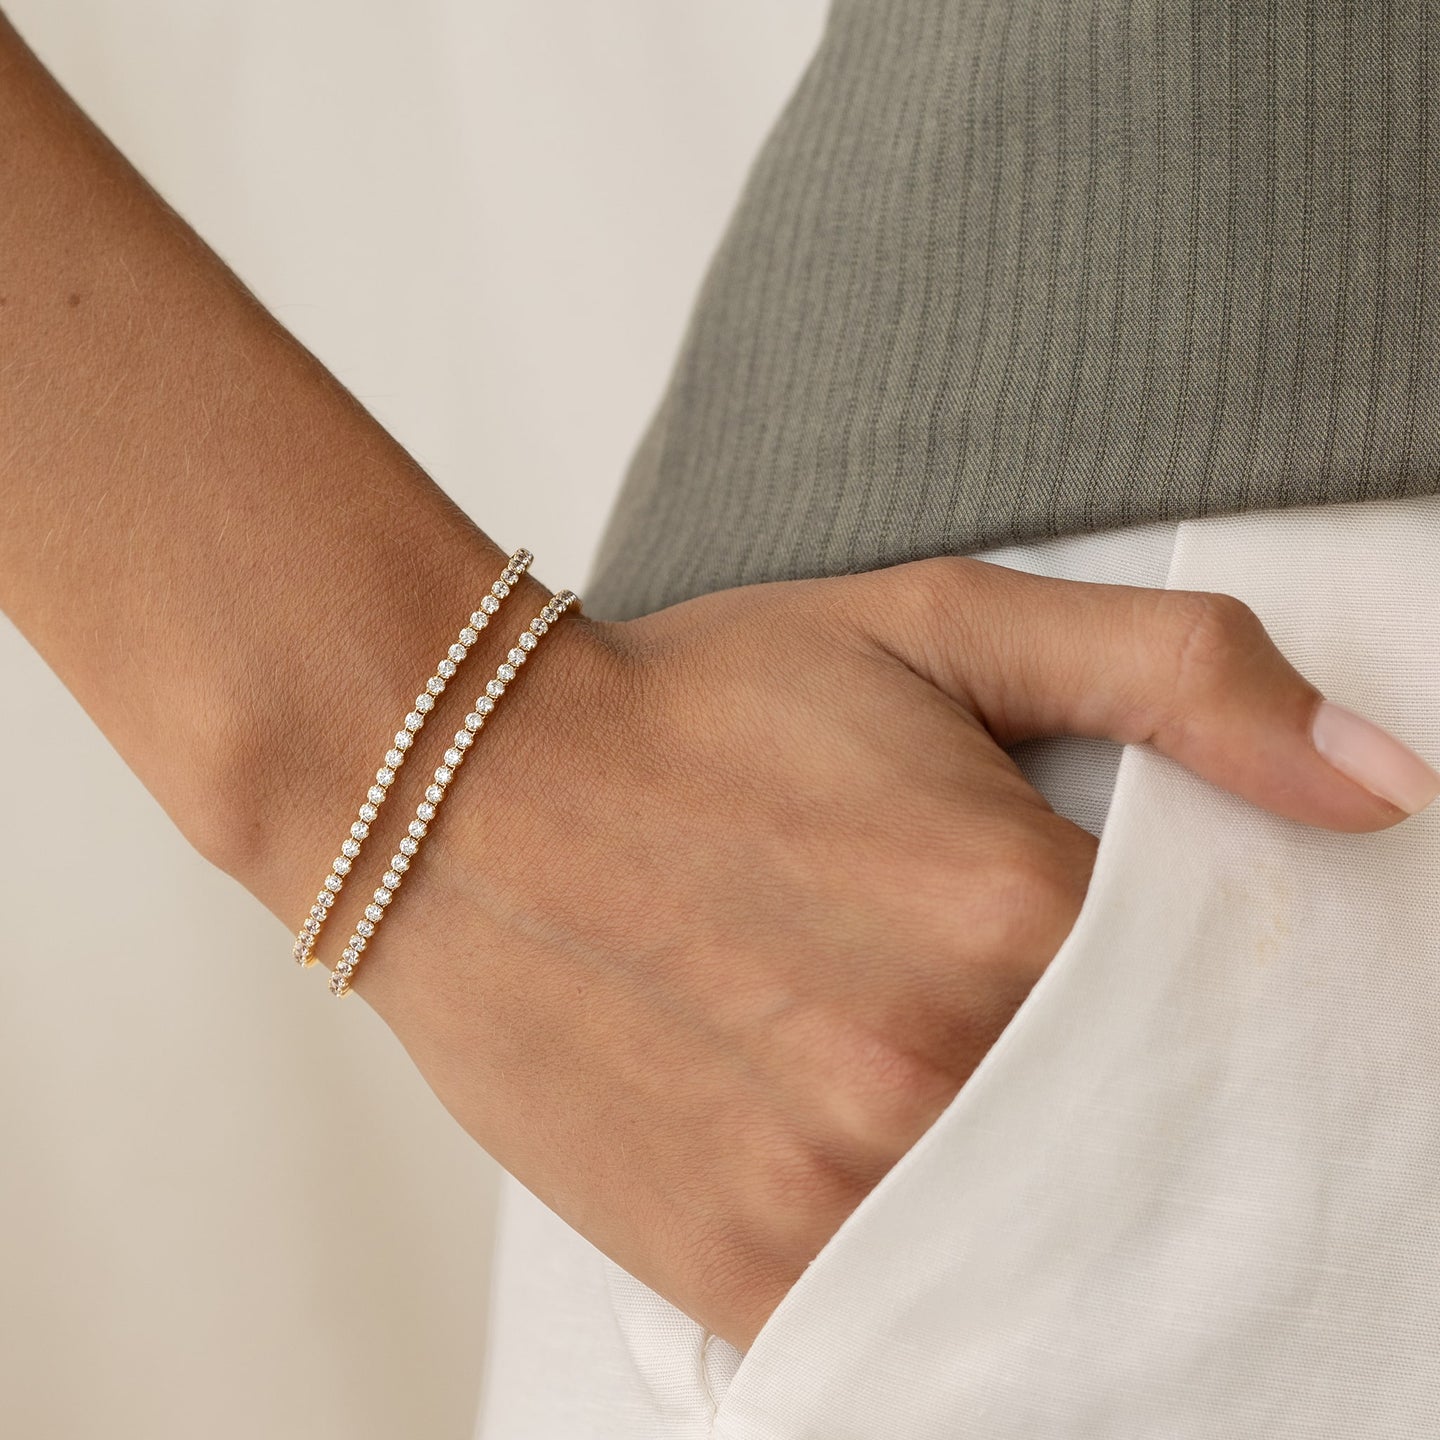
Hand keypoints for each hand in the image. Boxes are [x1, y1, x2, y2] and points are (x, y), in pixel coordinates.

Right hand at [355, 556, 1438, 1350]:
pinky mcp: (745, 1263)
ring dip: (1058, 1196)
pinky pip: (926, 1322)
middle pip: (1154, 1143)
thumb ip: (1179, 677)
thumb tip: (1387, 785)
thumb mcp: (940, 627)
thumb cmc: (701, 704)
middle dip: (1153, 1106)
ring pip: (1052, 1252)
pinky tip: (911, 1175)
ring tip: (962, 1093)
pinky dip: (957, 1274)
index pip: (1233, 1009)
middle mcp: (931, 1069)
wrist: (464, 797)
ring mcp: (831, 1186)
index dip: (1231, 1001)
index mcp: (1002, 907)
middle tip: (1055, 1033)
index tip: (1177, 986)